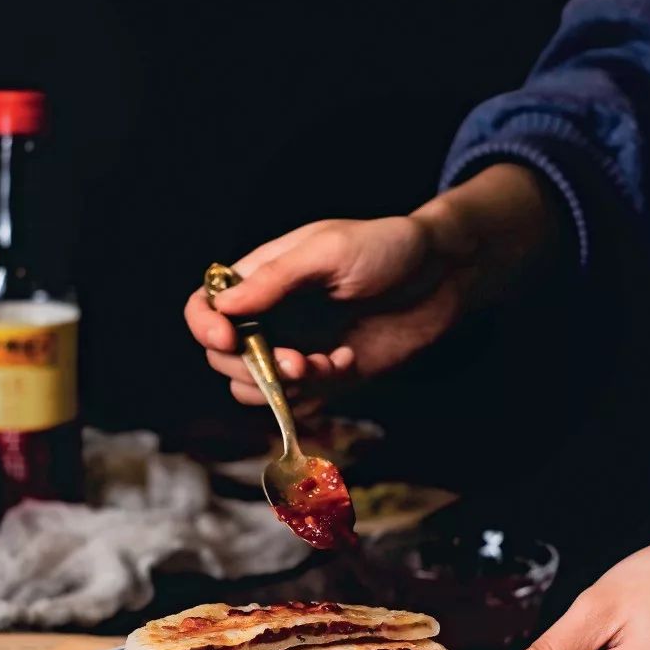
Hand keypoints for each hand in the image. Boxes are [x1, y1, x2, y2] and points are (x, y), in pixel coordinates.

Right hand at [185, 164, 551, 404]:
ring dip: (284, 387)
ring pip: (253, 388)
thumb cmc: (389, 248)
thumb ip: (275, 278)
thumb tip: (224, 306)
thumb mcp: (329, 251)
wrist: (444, 276)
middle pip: (221, 357)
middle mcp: (270, 315)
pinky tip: (348, 361)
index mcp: (261, 276)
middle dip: (253, 367)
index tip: (229, 338)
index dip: (205, 326)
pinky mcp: (323, 376)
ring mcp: (294, 347)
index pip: (204, 305)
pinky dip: (316, 393)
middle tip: (298, 362)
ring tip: (326, 364)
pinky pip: (295, 402)